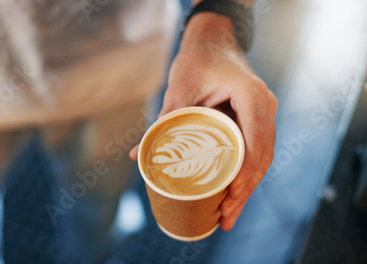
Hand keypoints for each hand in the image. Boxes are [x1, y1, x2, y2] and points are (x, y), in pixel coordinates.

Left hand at [129, 13, 276, 229]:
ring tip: (228, 216)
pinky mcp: (256, 120)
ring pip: (261, 158)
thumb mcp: (179, 90)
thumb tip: (136, 155)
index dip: (244, 174)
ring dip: (247, 188)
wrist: (212, 40)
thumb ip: (162, 123)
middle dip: (245, 190)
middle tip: (225, 217)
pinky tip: (234, 195)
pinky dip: (246, 174)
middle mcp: (264, 106)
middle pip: (261, 158)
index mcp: (251, 97)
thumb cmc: (196, 61)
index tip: (229, 197)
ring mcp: (264, 114)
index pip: (255, 143)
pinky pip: (256, 151)